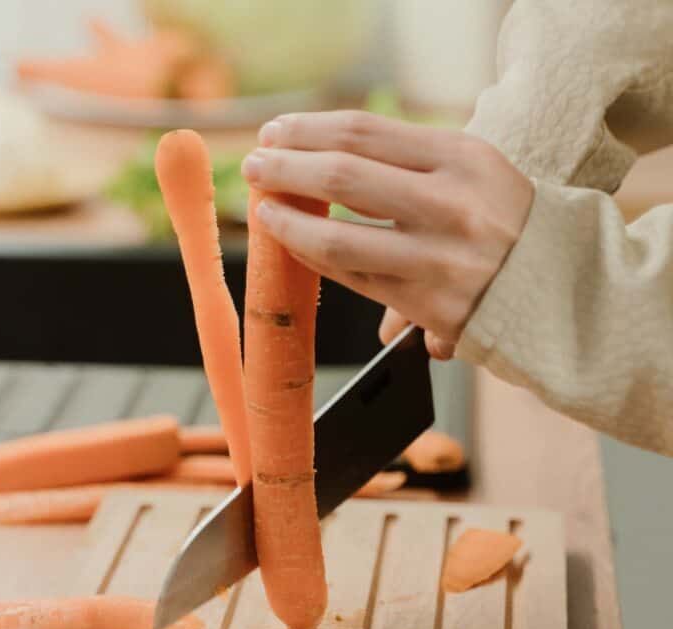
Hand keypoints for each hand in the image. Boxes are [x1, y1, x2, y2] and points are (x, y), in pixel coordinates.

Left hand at [240, 111, 533, 359]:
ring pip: (336, 236)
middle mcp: (450, 204)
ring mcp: (437, 257)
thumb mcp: (474, 171)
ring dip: (286, 221)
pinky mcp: (427, 304)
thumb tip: (323, 154)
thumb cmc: (507, 221)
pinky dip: (313, 257)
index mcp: (463, 157)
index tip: (275, 131)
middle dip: (284, 166)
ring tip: (262, 209)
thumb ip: (405, 162)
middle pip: (341, 175)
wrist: (567, 291)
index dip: (307, 130)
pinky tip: (293, 244)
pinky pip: (351, 278)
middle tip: (255, 164)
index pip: (364, 132)